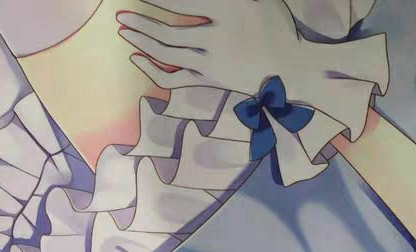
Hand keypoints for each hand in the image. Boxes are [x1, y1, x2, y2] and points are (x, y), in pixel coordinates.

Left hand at [117, 0, 302, 94]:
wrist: (295, 67)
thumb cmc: (276, 26)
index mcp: (230, 12)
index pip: (182, 2)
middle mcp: (218, 39)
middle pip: (168, 31)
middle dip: (140, 22)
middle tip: (121, 14)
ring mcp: (214, 63)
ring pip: (169, 54)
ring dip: (142, 41)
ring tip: (123, 29)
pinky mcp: (212, 80)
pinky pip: (176, 77)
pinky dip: (153, 69)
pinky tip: (136, 57)